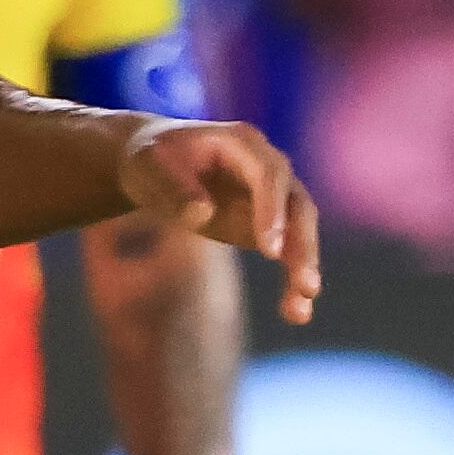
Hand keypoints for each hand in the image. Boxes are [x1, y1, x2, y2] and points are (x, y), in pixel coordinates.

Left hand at [123, 120, 321, 332]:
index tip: (269, 251)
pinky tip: (295, 312)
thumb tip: (202, 214)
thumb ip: (173, 189)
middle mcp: (268, 167)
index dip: (271, 210)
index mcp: (242, 143)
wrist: (154, 164)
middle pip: (297, 205)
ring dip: (303, 267)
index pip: (269, 175)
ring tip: (300, 308)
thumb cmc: (149, 161)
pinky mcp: (267, 222)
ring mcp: (272, 195)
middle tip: (305, 284)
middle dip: (301, 244)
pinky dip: (292, 277)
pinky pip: (288, 250)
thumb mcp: (148, 167)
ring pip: (300, 230)